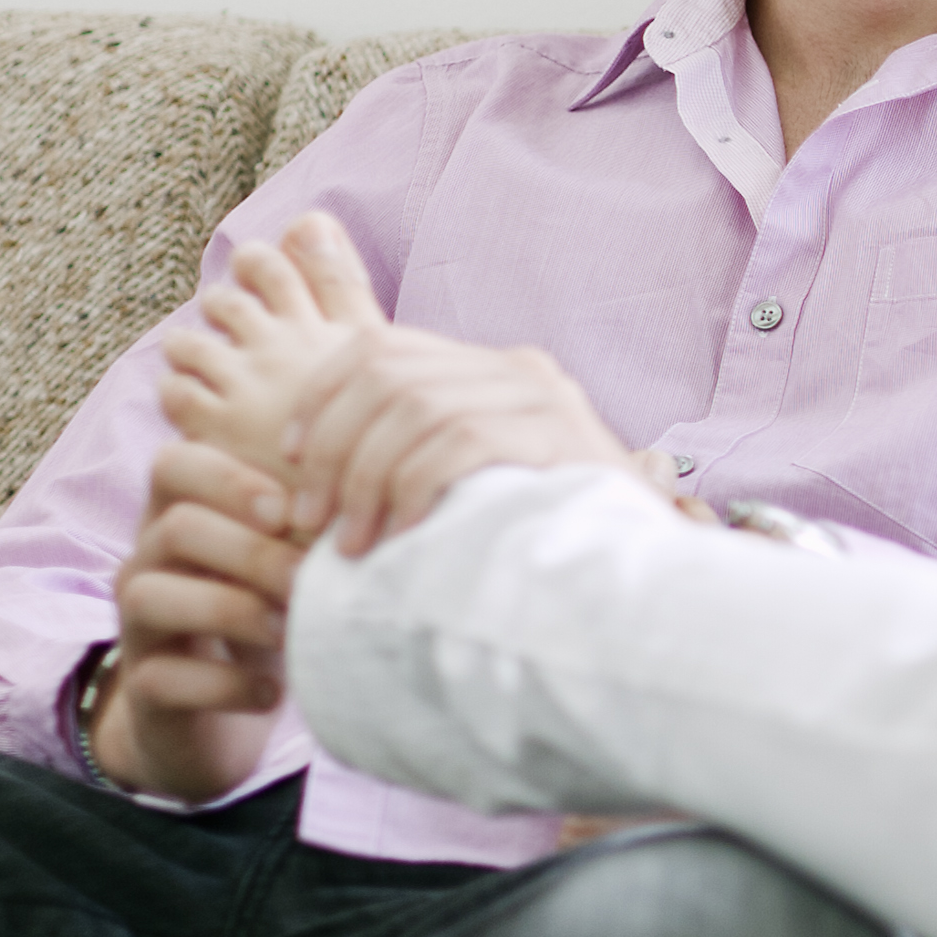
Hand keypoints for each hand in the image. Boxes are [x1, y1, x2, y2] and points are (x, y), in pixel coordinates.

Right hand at [93, 434, 312, 801]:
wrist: (219, 715)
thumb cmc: (267, 615)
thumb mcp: (287, 562)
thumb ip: (312, 523)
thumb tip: (380, 494)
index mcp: (179, 516)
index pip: (175, 465)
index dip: (231, 479)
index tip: (290, 511)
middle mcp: (146, 563)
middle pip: (176, 527)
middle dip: (253, 551)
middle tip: (309, 581)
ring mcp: (136, 626)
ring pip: (151, 596)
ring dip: (234, 611)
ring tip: (291, 634)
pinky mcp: (144, 688)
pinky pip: (163, 678)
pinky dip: (225, 685)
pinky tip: (273, 693)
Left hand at [155, 213, 652, 558]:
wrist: (647, 590)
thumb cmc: (546, 549)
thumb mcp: (477, 488)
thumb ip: (423, 458)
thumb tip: (315, 468)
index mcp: (493, 371)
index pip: (380, 346)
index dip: (320, 396)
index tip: (289, 457)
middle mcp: (520, 369)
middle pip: (387, 374)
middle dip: (332, 447)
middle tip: (312, 519)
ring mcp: (544, 398)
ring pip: (415, 407)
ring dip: (364, 479)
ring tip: (354, 544)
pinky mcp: (559, 434)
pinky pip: (458, 439)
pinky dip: (414, 487)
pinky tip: (402, 534)